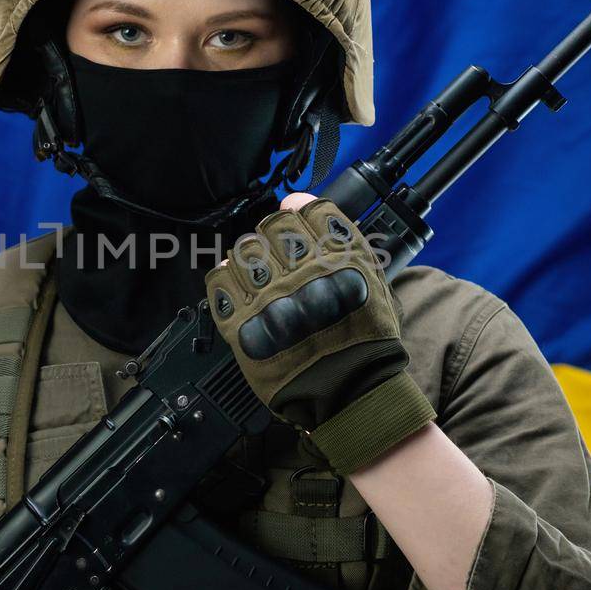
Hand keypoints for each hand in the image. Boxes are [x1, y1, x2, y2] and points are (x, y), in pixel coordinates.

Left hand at [204, 193, 436, 474]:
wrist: (348, 389)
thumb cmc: (363, 336)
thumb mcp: (370, 276)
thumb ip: (338, 234)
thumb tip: (296, 200)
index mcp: (335, 257)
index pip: (303, 211)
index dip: (299, 217)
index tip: (298, 230)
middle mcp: (299, 271)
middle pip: (269, 229)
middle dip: (274, 241)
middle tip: (282, 262)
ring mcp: (267, 297)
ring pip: (242, 253)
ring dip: (250, 261)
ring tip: (262, 282)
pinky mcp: (242, 324)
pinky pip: (219, 286)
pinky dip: (225, 284)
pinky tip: (240, 293)